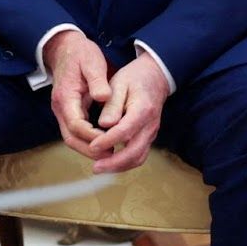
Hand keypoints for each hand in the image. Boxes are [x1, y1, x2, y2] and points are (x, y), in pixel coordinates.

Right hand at [43, 29, 108, 159]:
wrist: (64, 48)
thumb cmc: (80, 54)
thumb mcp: (91, 62)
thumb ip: (98, 81)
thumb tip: (104, 97)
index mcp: (66, 96)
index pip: (76, 124)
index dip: (92, 136)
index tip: (110, 141)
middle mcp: (60, 107)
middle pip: (70, 137)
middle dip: (90, 149)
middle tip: (111, 156)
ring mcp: (62, 110)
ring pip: (71, 137)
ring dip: (89, 148)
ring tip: (111, 153)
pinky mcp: (68, 111)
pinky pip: (75, 131)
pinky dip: (88, 140)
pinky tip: (104, 141)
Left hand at [87, 52, 168, 173]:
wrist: (154, 77)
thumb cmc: (133, 79)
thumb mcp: (119, 84)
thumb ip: (112, 105)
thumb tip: (103, 124)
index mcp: (143, 110)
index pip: (125, 131)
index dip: (108, 141)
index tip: (92, 146)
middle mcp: (150, 126)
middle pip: (135, 152)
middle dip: (114, 163)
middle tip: (95, 168)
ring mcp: (151, 133)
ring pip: (138, 157)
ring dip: (119, 166)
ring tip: (99, 168)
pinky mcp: (148, 137)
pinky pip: (138, 155)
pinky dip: (124, 162)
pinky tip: (108, 163)